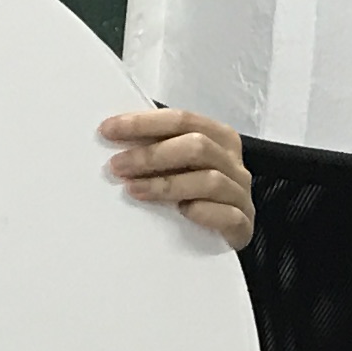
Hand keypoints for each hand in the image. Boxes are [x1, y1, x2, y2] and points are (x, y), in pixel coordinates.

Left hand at [101, 107, 254, 252]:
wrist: (226, 230)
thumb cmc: (196, 191)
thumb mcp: (178, 164)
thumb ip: (157, 148)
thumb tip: (113, 136)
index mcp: (218, 137)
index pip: (182, 120)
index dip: (144, 123)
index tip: (108, 130)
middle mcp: (233, 162)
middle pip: (197, 147)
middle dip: (152, 154)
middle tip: (117, 166)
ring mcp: (240, 194)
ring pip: (209, 181)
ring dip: (166, 184)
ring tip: (133, 190)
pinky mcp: (243, 224)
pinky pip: (227, 216)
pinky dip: (202, 212)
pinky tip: (181, 212)